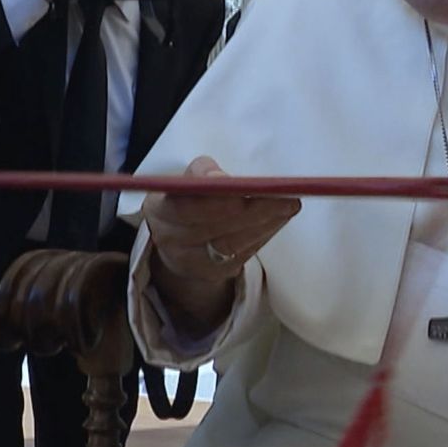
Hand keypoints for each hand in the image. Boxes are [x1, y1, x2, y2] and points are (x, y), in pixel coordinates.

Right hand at [143, 155, 299, 332]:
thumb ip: (201, 173)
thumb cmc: (187, 200)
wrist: (177, 240)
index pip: (183, 206)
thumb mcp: (186, 180)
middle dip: (252, 210)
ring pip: (230, 243)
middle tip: (284, 195)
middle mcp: (169, 240)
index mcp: (158, 209)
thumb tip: (224, 180)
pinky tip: (280, 218)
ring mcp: (190, 262)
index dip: (212, 198)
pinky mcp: (212, 273)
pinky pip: (242, 255)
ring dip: (265, 223)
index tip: (239, 186)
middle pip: (213, 227)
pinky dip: (264, 235)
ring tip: (289, 204)